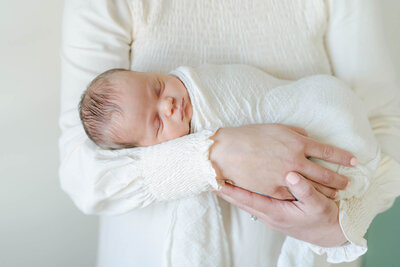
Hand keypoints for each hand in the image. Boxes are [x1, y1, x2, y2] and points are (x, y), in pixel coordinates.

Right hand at [209, 124, 355, 198]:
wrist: (229, 151)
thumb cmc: (251, 136)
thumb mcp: (277, 128)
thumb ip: (296, 133)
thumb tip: (307, 137)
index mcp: (297, 143)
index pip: (327, 150)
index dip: (343, 156)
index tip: (353, 161)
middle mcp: (295, 160)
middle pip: (325, 173)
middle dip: (339, 179)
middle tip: (348, 183)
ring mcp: (285, 177)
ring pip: (313, 188)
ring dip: (326, 191)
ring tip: (335, 194)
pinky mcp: (274, 190)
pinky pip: (294, 195)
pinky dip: (303, 197)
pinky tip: (309, 199)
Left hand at [214, 172, 347, 246]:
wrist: (333, 233)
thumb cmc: (325, 219)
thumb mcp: (319, 205)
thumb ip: (305, 191)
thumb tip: (290, 175)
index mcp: (277, 213)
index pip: (248, 200)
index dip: (232, 190)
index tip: (215, 182)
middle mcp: (270, 214)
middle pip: (242, 201)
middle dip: (226, 190)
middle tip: (210, 176)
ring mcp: (271, 214)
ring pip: (247, 200)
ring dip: (234, 190)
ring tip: (219, 178)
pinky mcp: (276, 210)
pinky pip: (255, 200)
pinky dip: (245, 191)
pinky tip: (241, 183)